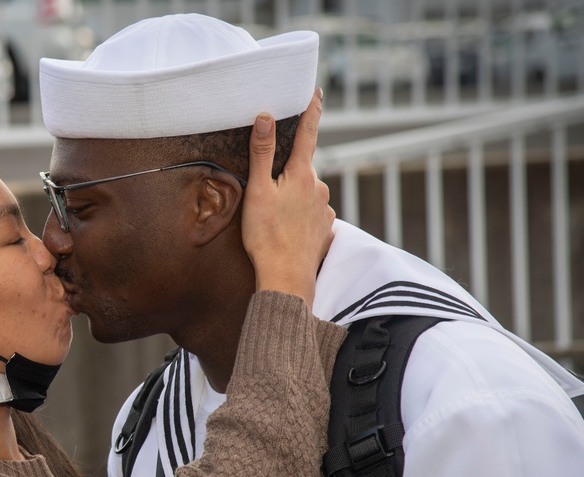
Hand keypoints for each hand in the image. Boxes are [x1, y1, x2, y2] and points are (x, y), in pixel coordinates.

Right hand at [240, 88, 333, 307]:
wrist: (286, 277)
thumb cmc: (267, 235)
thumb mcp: (257, 191)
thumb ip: (262, 153)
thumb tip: (266, 117)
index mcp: (302, 174)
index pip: (308, 133)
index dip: (311, 110)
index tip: (316, 92)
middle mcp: (319, 188)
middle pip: (303, 168)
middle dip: (288, 170)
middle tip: (268, 186)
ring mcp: (325, 209)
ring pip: (307, 192)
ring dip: (293, 196)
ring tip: (273, 216)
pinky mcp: (325, 229)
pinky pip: (311, 213)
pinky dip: (299, 216)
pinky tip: (285, 229)